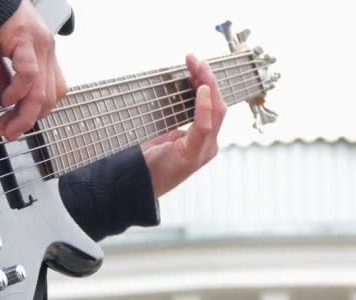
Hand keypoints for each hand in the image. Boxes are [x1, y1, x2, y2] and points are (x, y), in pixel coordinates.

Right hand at [0, 0, 66, 140]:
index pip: (51, 92)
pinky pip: (29, 73)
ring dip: (23, 114)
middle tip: (8, 132)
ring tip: (6, 124)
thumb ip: (1, 80)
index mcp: (43, 54)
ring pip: (42, 91)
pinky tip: (6, 100)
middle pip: (49, 97)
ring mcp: (40, 45)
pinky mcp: (26, 40)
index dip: (35, 114)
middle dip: (28, 121)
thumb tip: (5, 103)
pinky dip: (18, 91)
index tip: (15, 127)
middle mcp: (47, 50)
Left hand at [141, 55, 226, 196]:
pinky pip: (205, 126)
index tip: (195, 63)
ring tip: (197, 67)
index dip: (207, 82)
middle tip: (195, 59)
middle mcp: (208, 144)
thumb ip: (173, 116)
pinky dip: (204, 106)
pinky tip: (201, 90)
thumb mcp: (163, 132)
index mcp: (202, 139)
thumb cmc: (150, 161)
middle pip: (217, 104)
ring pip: (216, 111)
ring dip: (207, 85)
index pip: (212, 105)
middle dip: (208, 78)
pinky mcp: (193, 154)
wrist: (138, 184)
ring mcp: (203, 150)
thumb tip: (172, 89)